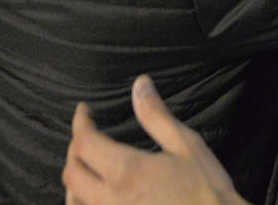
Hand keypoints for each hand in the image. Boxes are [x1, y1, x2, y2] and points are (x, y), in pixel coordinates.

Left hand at [63, 75, 246, 204]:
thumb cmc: (205, 188)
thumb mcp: (186, 145)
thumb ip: (156, 116)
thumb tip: (139, 85)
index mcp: (126, 171)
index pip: (85, 143)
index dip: (80, 123)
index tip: (84, 111)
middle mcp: (109, 199)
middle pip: (72, 173)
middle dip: (74, 150)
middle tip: (86, 136)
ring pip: (73, 202)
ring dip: (74, 182)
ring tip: (84, 169)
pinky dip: (82, 203)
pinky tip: (94, 197)